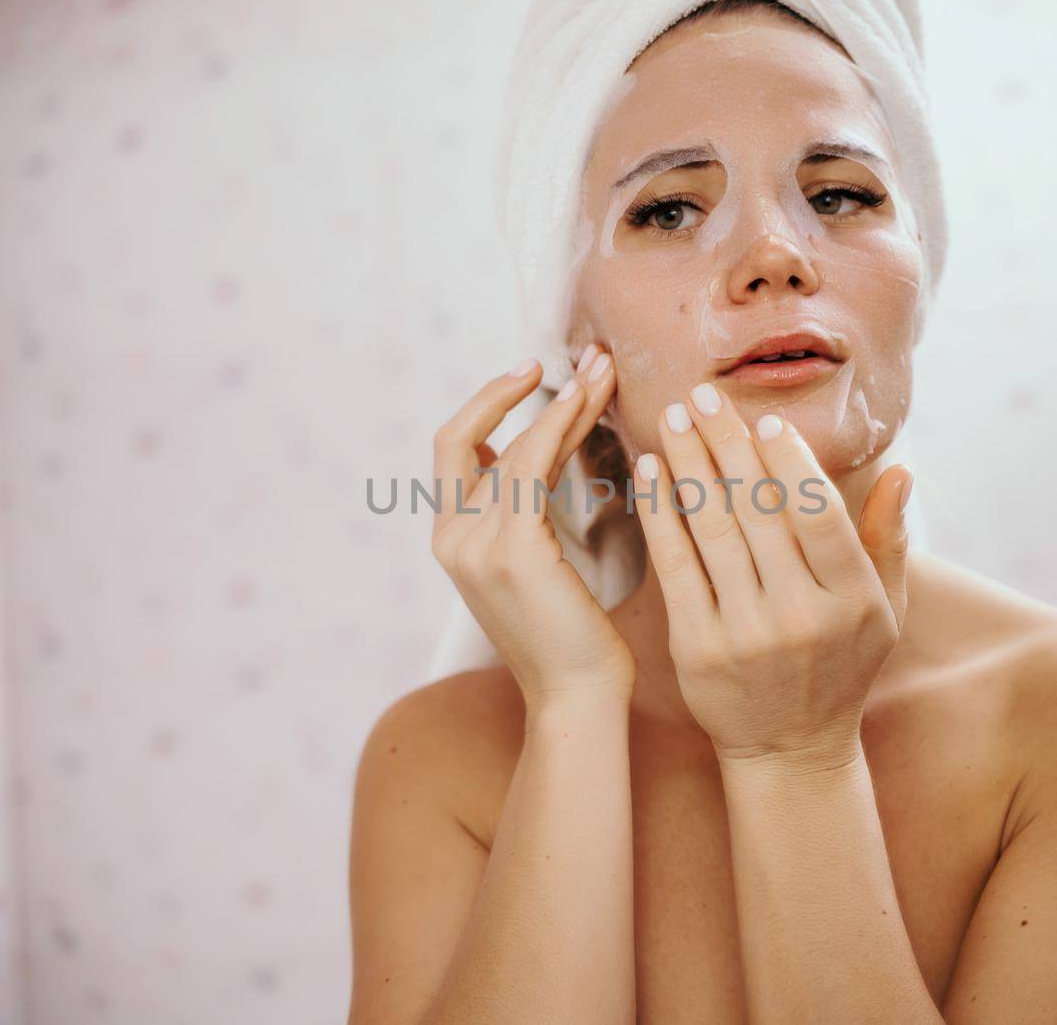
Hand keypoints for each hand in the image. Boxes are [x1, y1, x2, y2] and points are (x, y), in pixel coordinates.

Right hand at [431, 346, 633, 707]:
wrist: (577, 697)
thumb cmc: (572, 637)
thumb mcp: (535, 564)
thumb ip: (523, 511)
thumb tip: (534, 453)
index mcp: (451, 541)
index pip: (455, 448)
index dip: (488, 403)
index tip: (534, 373)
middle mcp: (450, 538)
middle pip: (473, 435)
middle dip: (530, 392)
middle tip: (591, 359)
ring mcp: (473, 544)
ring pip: (512, 446)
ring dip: (563, 402)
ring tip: (606, 371)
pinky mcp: (510, 550)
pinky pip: (530, 466)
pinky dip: (559, 426)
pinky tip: (591, 405)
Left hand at [631, 383, 911, 770]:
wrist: (789, 750)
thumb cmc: (840, 668)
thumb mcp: (884, 613)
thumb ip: (888, 541)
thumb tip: (902, 472)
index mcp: (851, 601)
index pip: (817, 514)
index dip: (789, 461)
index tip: (764, 416)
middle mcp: (800, 616)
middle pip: (757, 510)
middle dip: (726, 443)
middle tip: (702, 393)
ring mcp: (745, 634)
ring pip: (712, 529)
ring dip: (689, 464)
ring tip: (673, 416)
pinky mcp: (697, 648)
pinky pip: (675, 565)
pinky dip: (659, 512)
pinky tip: (651, 470)